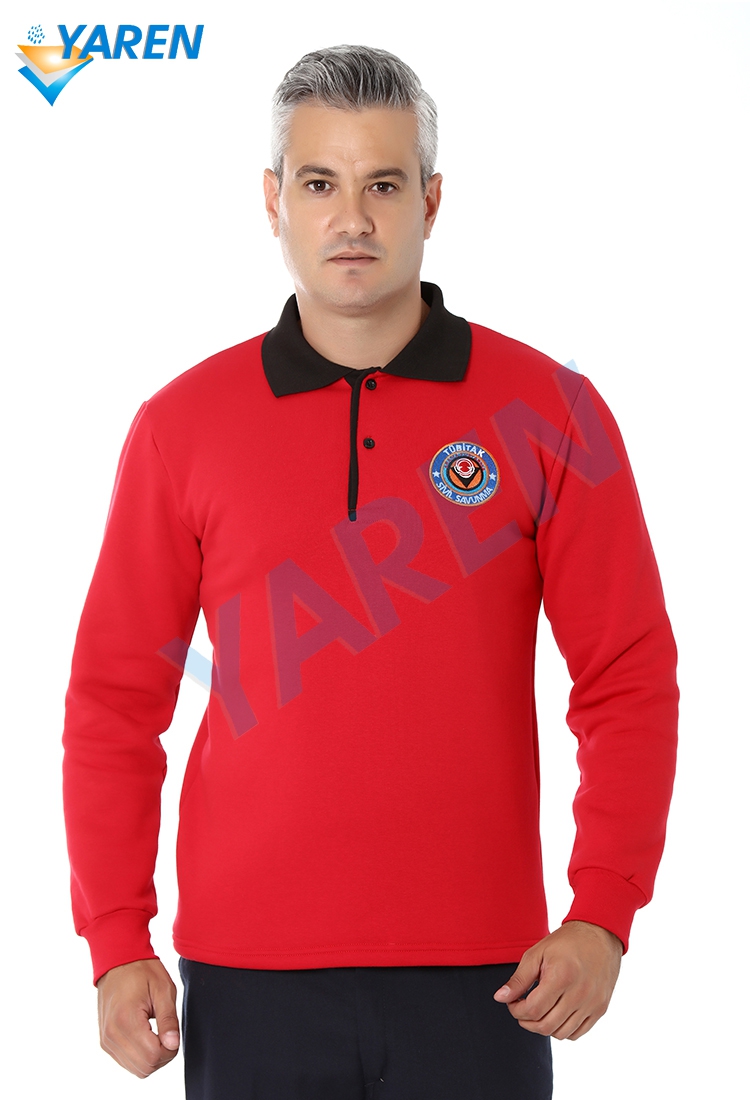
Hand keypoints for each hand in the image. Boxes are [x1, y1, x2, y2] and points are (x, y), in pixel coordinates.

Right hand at [97, 958, 179, 1076]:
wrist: (117, 961)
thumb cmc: (142, 971)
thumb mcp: (163, 989)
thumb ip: (168, 1019)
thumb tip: (173, 1045)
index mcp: (126, 1020)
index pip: (153, 1056)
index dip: (170, 1048)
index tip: (173, 1032)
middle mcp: (112, 1035)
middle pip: (145, 1067)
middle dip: (163, 1055)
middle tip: (167, 1032)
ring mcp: (106, 1040)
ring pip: (136, 1069)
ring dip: (152, 1057)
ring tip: (156, 1032)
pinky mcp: (105, 1042)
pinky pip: (126, 1062)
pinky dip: (140, 1056)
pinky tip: (146, 1035)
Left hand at [493, 920, 622, 1039]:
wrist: (599, 934)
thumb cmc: (566, 942)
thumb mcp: (537, 954)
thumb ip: (519, 979)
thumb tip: (500, 998)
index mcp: (561, 977)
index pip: (533, 1010)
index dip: (516, 1011)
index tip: (513, 1003)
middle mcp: (579, 994)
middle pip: (546, 1026)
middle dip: (526, 1021)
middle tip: (522, 1009)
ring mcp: (592, 1004)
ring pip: (561, 1034)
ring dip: (544, 1027)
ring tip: (538, 1011)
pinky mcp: (600, 1009)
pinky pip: (577, 1033)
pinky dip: (562, 1030)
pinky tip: (555, 1014)